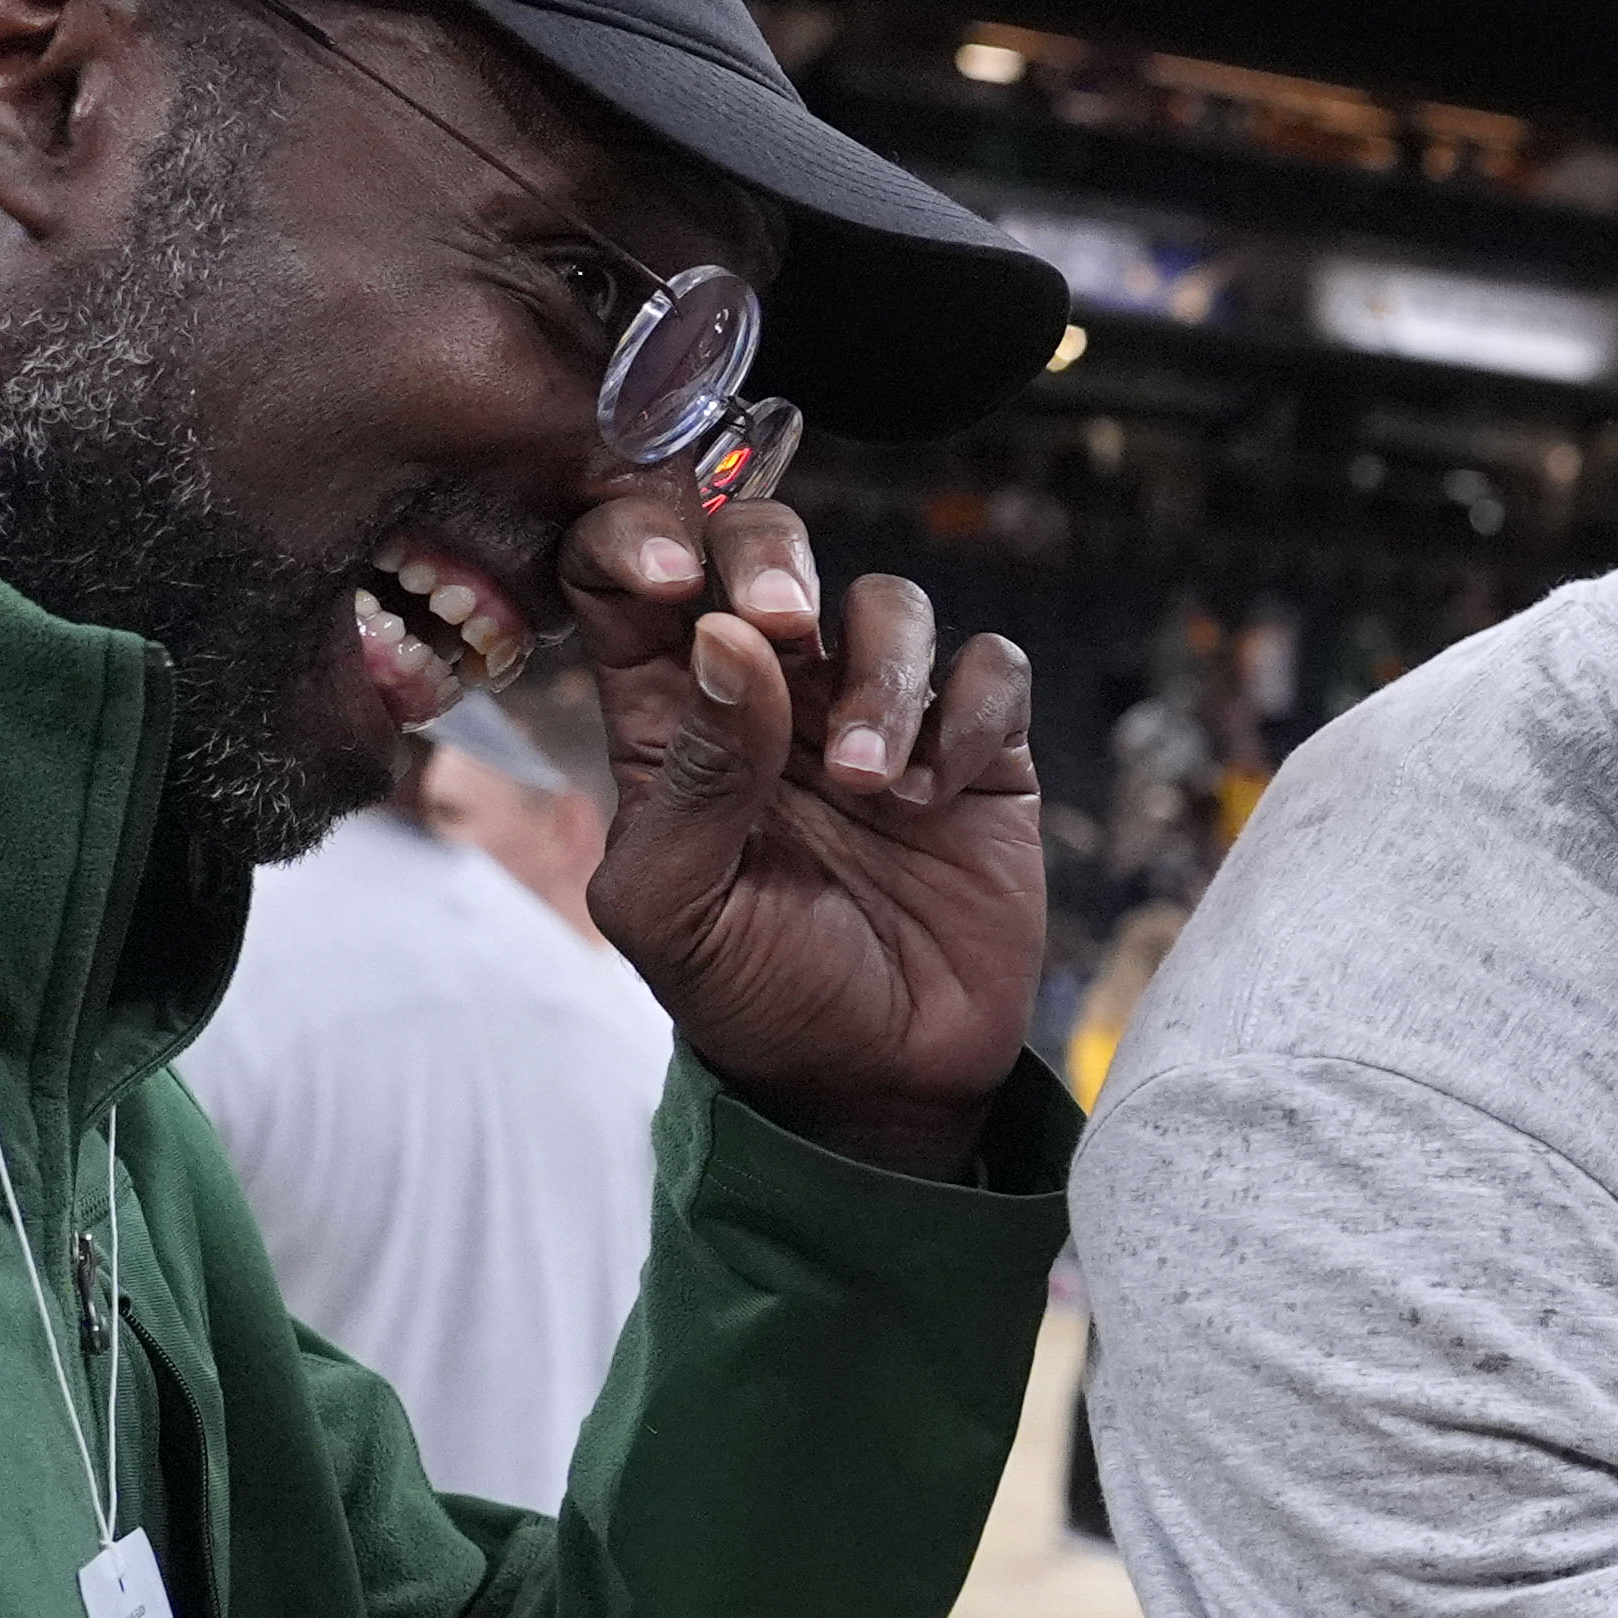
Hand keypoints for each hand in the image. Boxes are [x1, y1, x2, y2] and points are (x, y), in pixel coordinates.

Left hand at [562, 476, 1041, 1177]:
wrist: (879, 1082)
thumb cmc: (754, 998)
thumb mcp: (675, 908)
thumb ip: (693, 774)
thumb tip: (730, 638)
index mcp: (669, 715)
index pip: (628, 571)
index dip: (643, 535)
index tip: (674, 581)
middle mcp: (774, 694)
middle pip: (764, 545)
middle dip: (774, 556)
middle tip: (786, 623)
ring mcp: (880, 715)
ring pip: (888, 602)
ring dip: (884, 673)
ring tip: (877, 787)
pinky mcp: (979, 750)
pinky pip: (989, 669)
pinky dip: (972, 711)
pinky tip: (942, 793)